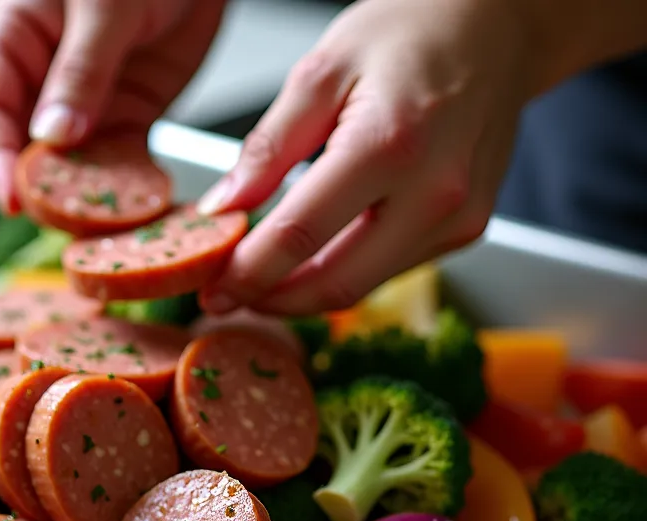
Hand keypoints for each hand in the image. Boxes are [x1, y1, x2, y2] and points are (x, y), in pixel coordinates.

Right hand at [0, 0, 226, 212]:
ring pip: (71, 167)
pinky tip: (135, 210)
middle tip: (59, 222)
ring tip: (99, 229)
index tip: (13, 198)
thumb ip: (80, 70)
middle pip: (24, 151)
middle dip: (39, 190)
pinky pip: (119, 164)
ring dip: (83, 200)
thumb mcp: (105, 3)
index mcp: (14, 40)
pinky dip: (126, 189)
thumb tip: (53, 136)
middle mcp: (43, 79)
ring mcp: (85, 104)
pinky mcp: (127, 117)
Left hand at [198, 0, 537, 316]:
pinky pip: (389, 270)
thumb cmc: (414, 29)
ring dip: (304, 293)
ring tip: (263, 278)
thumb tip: (222, 208)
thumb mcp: (322, 69)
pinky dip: (343, 271)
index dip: (248, 273)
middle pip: (335, 284)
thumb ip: (267, 148)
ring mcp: (457, 218)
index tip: (213, 288)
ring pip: (361, 286)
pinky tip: (314, 256)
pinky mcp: (465, 230)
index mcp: (390, 143)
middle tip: (230, 298)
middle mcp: (434, 192)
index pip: (300, 235)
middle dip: (272, 301)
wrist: (498, 24)